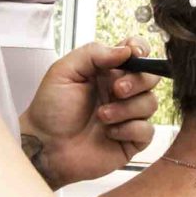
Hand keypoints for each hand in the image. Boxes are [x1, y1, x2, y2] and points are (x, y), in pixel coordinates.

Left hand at [19, 38, 160, 188]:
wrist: (44, 147)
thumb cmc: (49, 111)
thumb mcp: (64, 71)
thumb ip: (94, 53)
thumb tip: (126, 49)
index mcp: (108, 71)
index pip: (137, 52)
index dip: (141, 49)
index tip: (134, 53)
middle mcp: (121, 91)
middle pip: (151, 76)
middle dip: (137, 81)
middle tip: (116, 90)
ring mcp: (128, 115)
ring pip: (151, 103)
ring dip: (127, 109)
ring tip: (102, 116)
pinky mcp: (131, 139)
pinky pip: (147, 130)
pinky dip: (130, 129)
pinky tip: (109, 133)